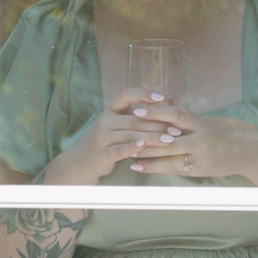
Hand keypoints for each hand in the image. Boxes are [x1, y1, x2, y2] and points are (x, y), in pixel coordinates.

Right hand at [43, 88, 185, 184]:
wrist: (80, 163)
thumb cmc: (105, 142)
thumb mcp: (118, 125)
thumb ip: (139, 115)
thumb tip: (170, 101)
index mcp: (110, 110)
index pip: (127, 94)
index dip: (145, 94)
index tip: (163, 98)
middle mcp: (105, 120)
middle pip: (135, 118)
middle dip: (158, 123)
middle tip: (177, 129)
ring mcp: (102, 136)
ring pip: (131, 134)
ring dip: (152, 137)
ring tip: (170, 140)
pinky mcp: (102, 153)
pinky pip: (119, 149)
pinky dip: (132, 147)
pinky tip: (145, 147)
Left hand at [127, 105, 257, 185]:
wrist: (249, 151)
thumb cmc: (227, 132)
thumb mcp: (209, 121)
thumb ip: (189, 120)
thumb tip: (165, 113)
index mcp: (202, 122)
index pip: (176, 114)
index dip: (156, 112)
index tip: (137, 110)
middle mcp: (201, 138)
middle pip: (168, 136)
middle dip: (146, 135)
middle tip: (125, 132)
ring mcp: (200, 156)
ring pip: (168, 155)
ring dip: (146, 154)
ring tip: (127, 153)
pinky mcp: (200, 169)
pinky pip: (173, 169)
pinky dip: (154, 167)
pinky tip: (140, 167)